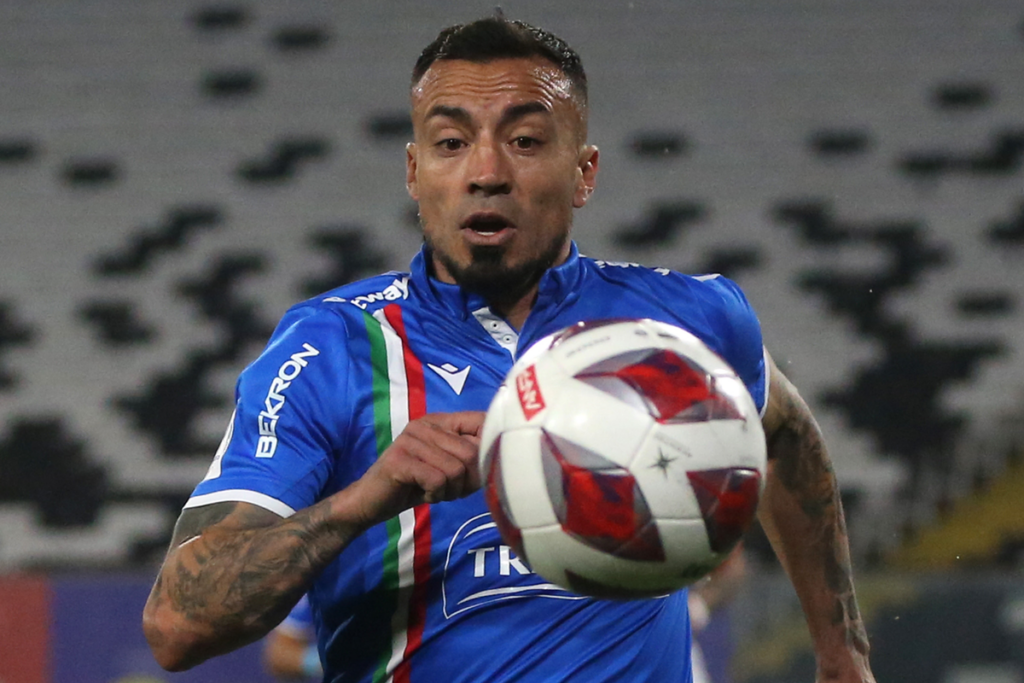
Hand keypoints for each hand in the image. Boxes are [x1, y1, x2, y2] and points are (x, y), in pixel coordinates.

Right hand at [349, 411, 484, 525]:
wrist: (371, 501)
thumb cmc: (415, 485)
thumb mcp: (448, 469)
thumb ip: (470, 458)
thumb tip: (500, 456)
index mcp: (439, 421)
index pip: (481, 420)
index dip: (488, 447)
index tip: (478, 470)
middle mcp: (424, 424)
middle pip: (471, 452)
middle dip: (465, 481)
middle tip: (447, 489)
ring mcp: (410, 439)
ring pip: (455, 469)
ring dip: (449, 490)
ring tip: (433, 490)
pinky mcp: (399, 459)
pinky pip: (437, 480)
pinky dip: (435, 494)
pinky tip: (422, 493)